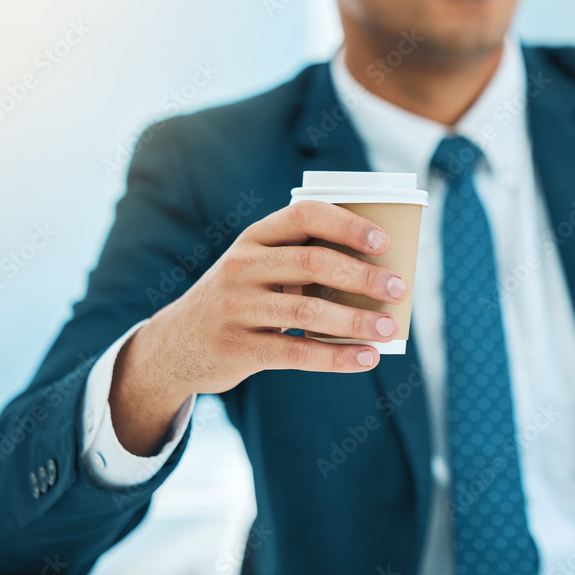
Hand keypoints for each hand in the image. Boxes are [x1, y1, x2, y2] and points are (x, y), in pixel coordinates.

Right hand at [109, 200, 406, 453]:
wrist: (175, 345)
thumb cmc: (240, 300)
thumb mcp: (257, 269)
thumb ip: (301, 263)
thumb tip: (377, 278)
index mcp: (253, 238)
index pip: (303, 216)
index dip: (346, 224)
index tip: (383, 241)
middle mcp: (241, 267)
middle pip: (311, 264)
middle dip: (361, 277)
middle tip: (399, 289)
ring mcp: (236, 308)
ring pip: (306, 313)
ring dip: (355, 321)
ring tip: (389, 329)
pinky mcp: (237, 349)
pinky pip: (296, 353)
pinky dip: (337, 357)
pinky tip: (367, 358)